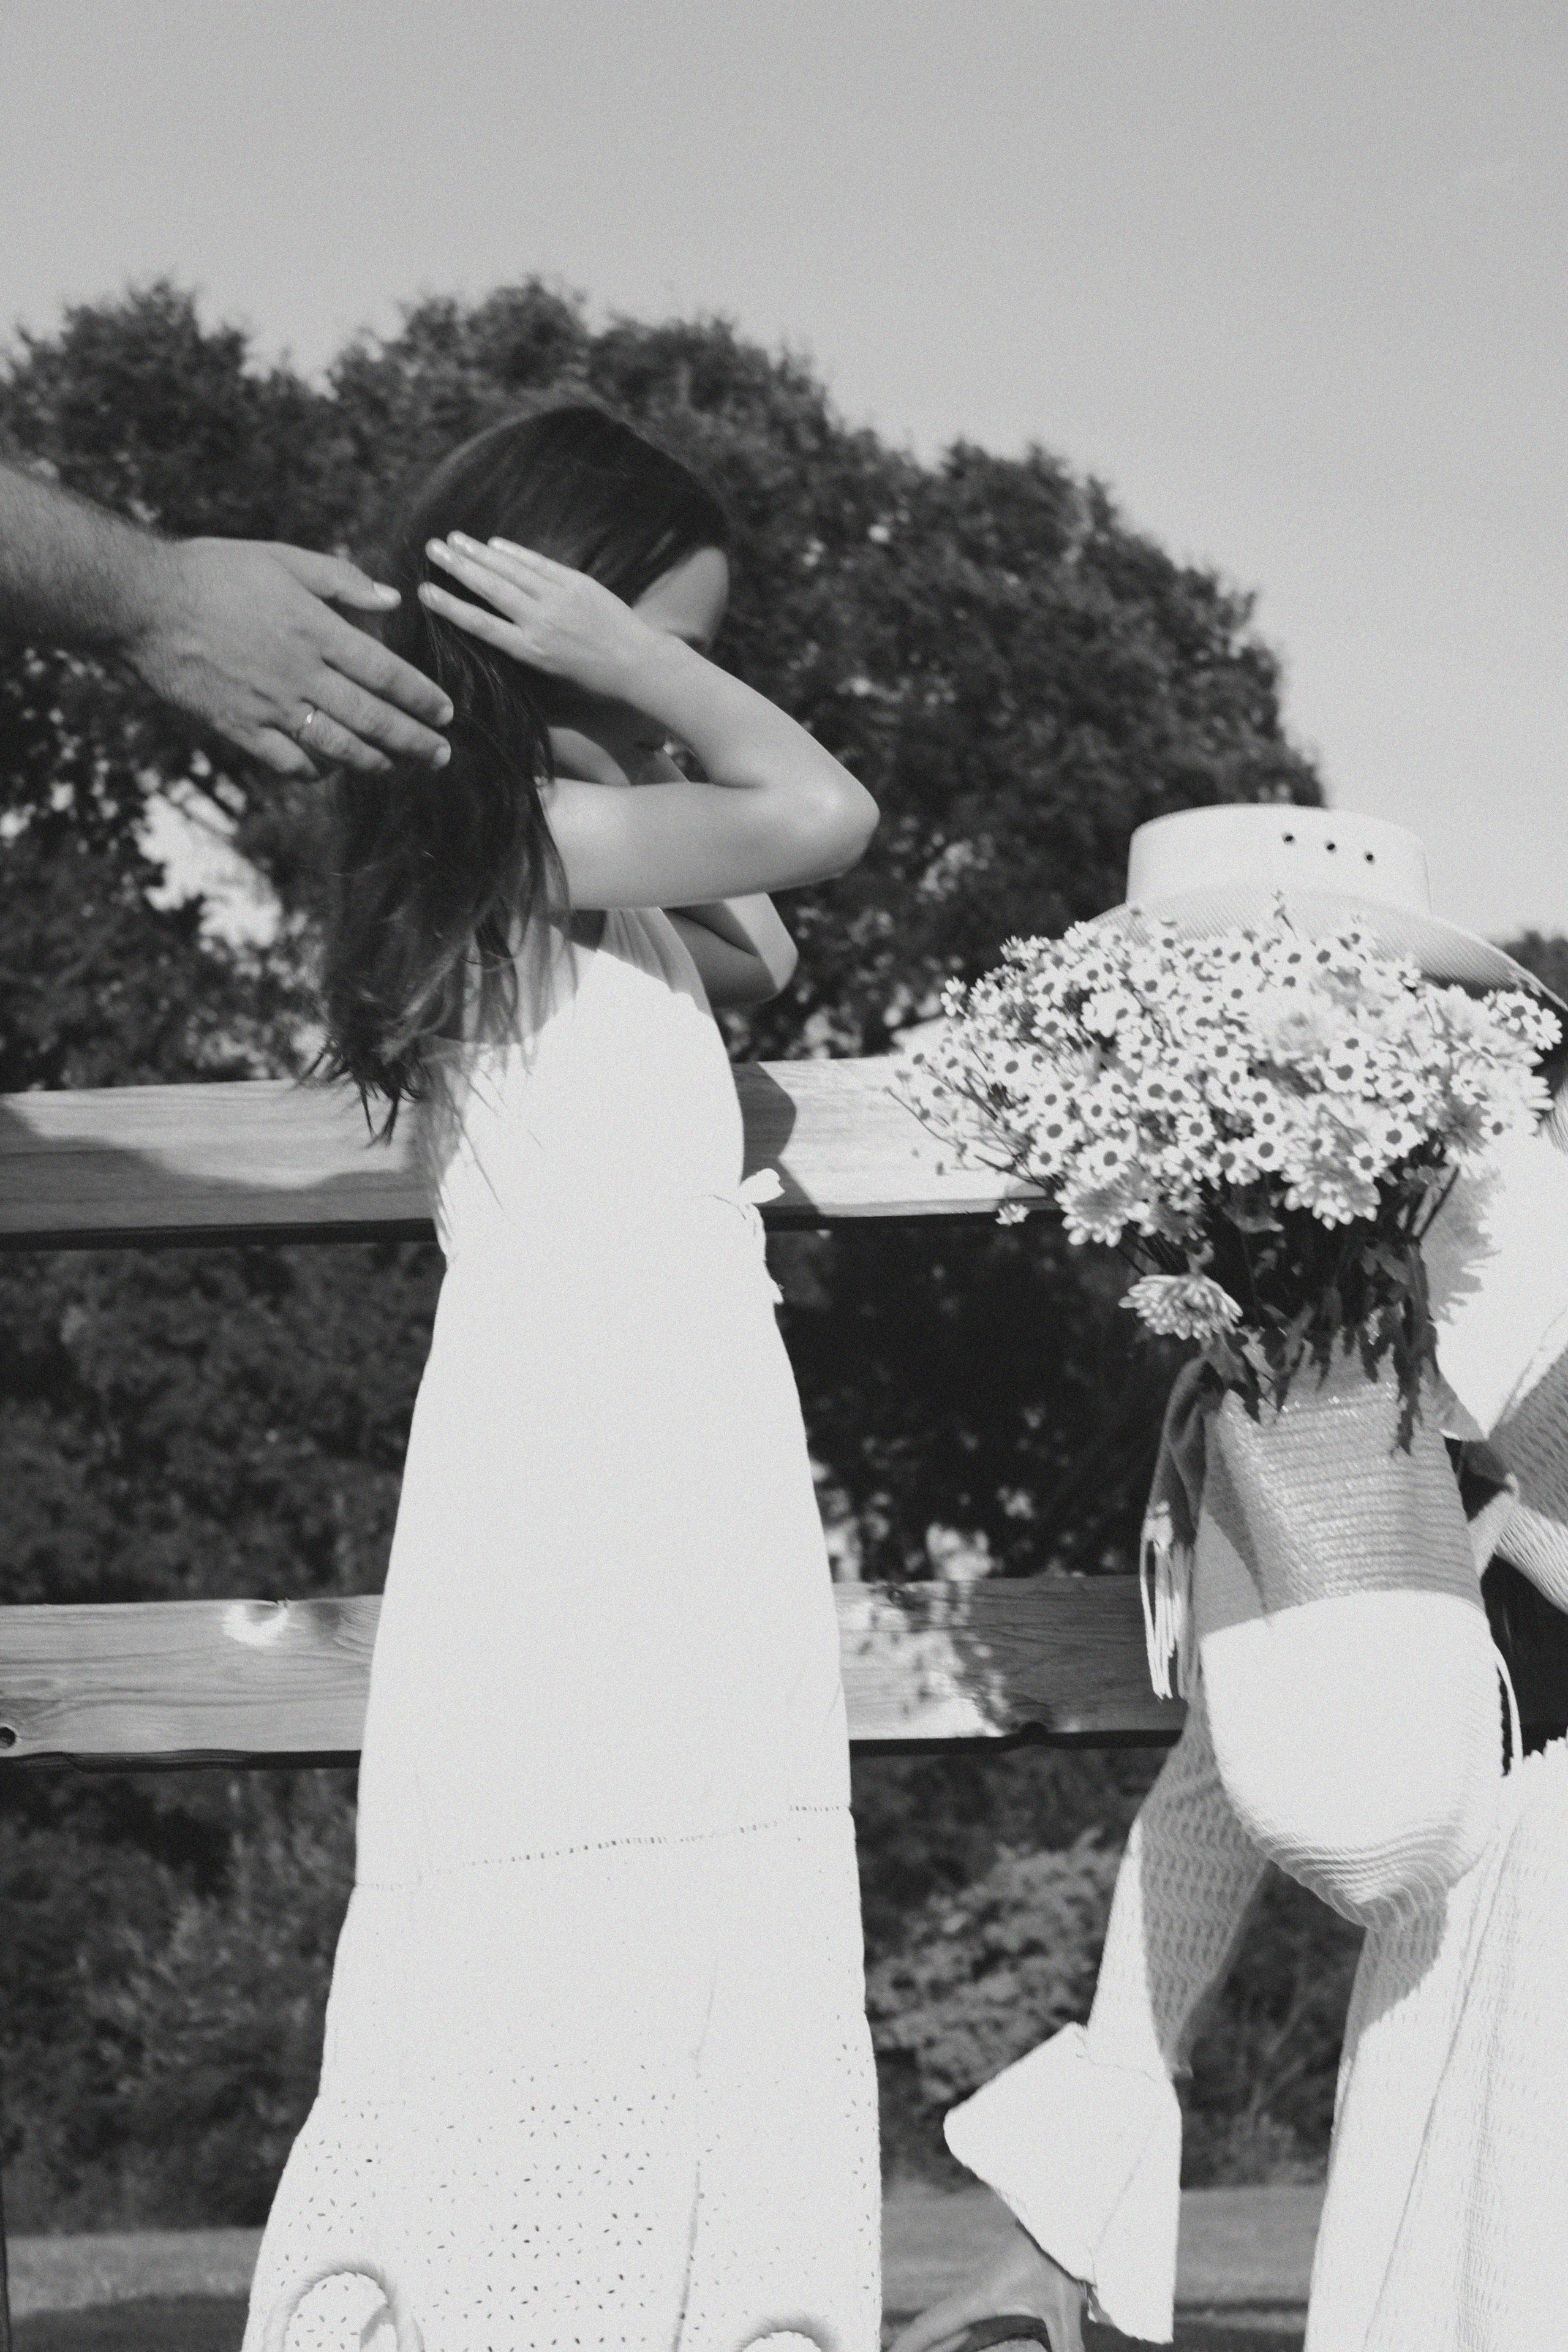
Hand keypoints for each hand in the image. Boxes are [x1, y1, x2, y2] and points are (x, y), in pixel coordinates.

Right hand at [129, 539, 453, 778]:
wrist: (144, 602)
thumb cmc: (214, 571)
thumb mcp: (282, 558)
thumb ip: (342, 580)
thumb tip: (393, 599)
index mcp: (317, 630)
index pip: (387, 673)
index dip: (422, 697)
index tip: (445, 712)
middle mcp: (301, 673)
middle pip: (373, 719)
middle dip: (415, 741)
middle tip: (441, 754)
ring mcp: (271, 706)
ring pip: (339, 747)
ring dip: (376, 762)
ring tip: (399, 766)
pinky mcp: (240, 727)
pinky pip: (290, 762)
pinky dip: (318, 771)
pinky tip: (333, 770)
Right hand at [419, 536, 662, 702]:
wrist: (639, 664)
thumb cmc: (595, 680)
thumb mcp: (553, 679)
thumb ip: (523, 654)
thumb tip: (495, 634)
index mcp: (530, 651)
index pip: (480, 624)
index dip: (450, 606)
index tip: (426, 591)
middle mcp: (539, 621)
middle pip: (489, 588)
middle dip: (457, 566)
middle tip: (432, 548)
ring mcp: (558, 598)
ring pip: (510, 570)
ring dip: (480, 553)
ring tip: (455, 539)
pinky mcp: (576, 583)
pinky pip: (539, 564)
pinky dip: (515, 553)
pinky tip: (495, 543)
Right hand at [887, 2220, 1087, 2351]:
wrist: (1062, 2222)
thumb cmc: (1057, 2260)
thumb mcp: (1062, 2308)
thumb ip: (1065, 2345)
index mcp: (979, 2299)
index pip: (933, 2325)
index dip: (910, 2343)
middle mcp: (973, 2296)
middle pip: (935, 2327)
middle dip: (917, 2346)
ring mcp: (981, 2291)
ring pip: (947, 2322)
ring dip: (933, 2340)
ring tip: (919, 2351)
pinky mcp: (993, 2290)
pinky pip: (962, 2317)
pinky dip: (949, 2334)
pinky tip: (953, 2343)